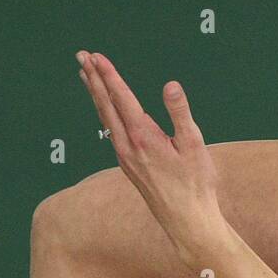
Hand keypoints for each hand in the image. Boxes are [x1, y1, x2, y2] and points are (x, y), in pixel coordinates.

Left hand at [77, 50, 226, 266]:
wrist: (187, 221)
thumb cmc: (196, 185)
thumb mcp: (195, 146)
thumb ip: (180, 114)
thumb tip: (170, 85)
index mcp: (143, 137)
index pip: (122, 98)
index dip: (109, 75)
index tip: (96, 57)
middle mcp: (128, 147)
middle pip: (106, 105)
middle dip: (94, 79)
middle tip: (81, 56)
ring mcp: (126, 158)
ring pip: (105, 119)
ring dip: (96, 94)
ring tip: (86, 75)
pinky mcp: (129, 166)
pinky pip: (111, 132)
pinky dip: (104, 113)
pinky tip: (104, 110)